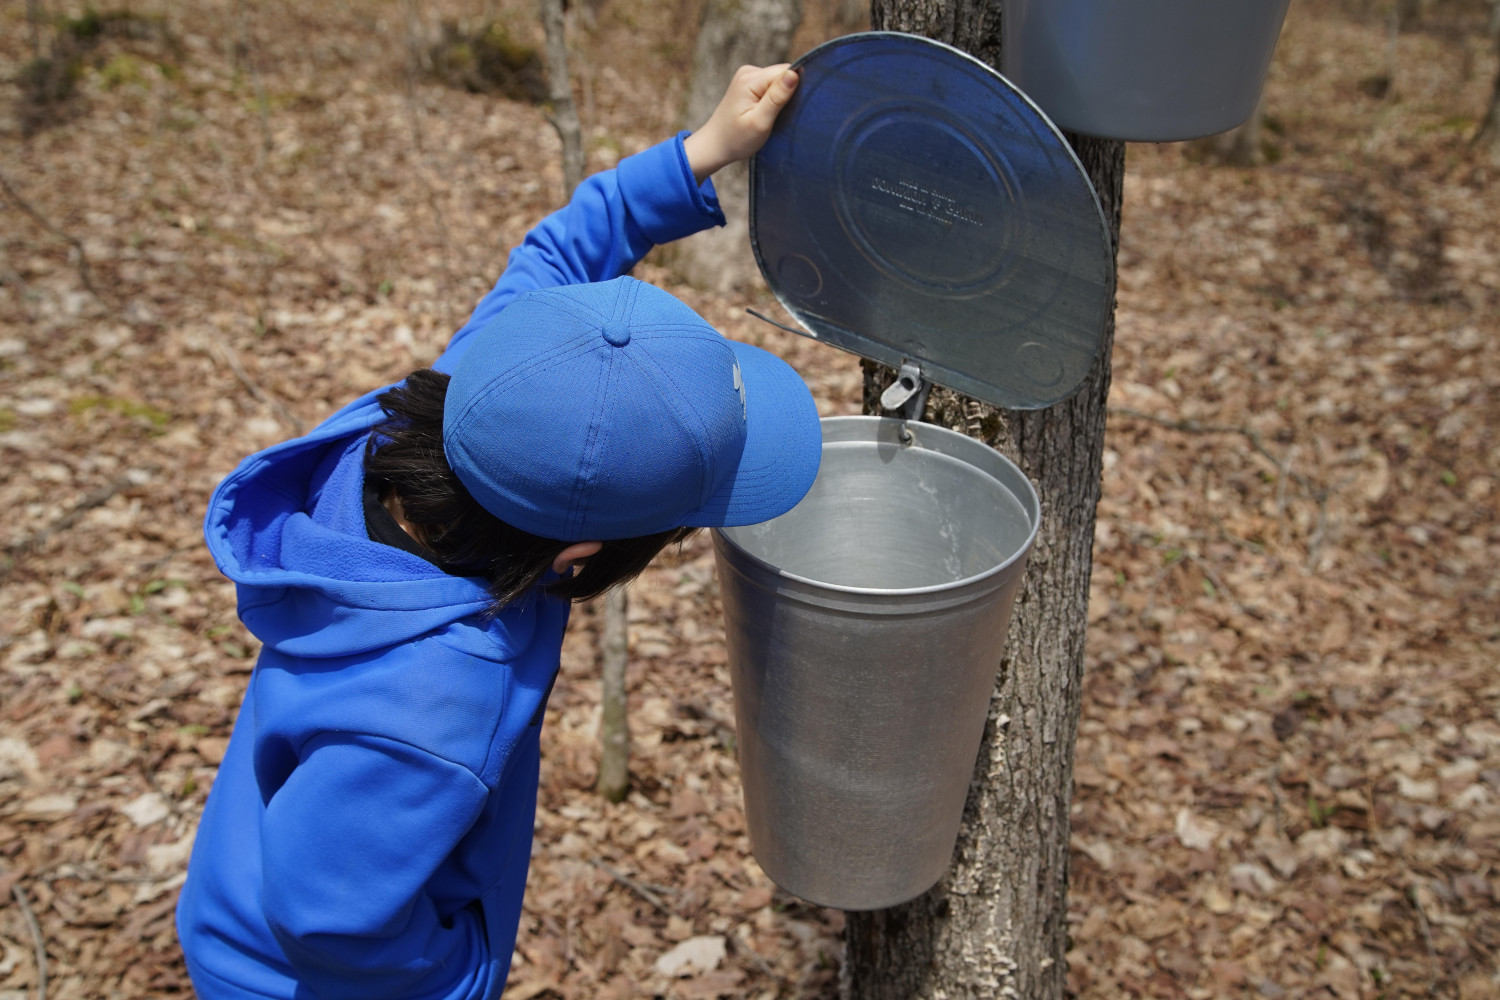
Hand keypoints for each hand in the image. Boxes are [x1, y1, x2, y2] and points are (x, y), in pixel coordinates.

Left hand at [683, 64, 798, 183]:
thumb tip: (794, 74)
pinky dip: (773, 100)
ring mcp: (747, 76)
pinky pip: (771, 86)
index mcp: (750, 79)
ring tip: (769, 117)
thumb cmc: (736, 139)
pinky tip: (766, 113)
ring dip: (780, 99)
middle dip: (787, 95)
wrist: (715, 146)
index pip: (786, 72)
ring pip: (778, 81)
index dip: (794, 89)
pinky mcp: (749, 83)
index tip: (788, 109)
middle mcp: (748, 72)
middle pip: (782, 75)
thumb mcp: (760, 122)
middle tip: (776, 117)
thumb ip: (777, 97)